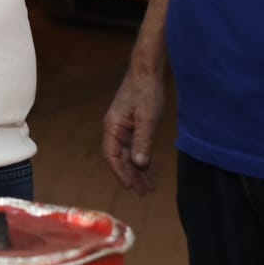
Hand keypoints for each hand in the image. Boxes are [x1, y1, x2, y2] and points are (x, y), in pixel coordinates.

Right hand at [102, 64, 163, 194]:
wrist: (147, 72)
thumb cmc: (145, 92)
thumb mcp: (147, 117)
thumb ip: (143, 141)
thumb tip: (139, 164)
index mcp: (113, 127)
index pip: (112, 156)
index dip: (120, 173)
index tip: (130, 187)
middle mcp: (115, 129)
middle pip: (121, 158)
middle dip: (131, 175)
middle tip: (144, 192)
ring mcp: (123, 128)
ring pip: (129, 154)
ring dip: (138, 170)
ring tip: (149, 186)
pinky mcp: (133, 126)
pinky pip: (135, 147)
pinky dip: (143, 159)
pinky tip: (151, 169)